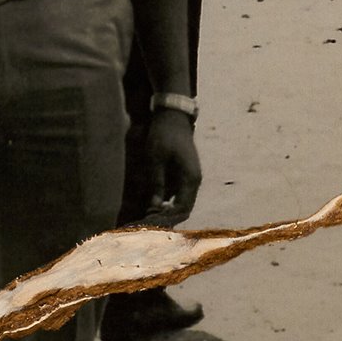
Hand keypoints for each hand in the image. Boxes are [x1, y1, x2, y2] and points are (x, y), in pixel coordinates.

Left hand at [140, 110, 201, 227]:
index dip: (168, 219)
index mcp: (191, 178)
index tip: (150, 222)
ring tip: (148, 216)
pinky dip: (168, 202)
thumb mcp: (155, 159)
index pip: (183, 208)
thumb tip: (155, 207)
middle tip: (147, 222)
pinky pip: (179, 195)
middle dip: (168, 218)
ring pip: (182, 203)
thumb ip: (157, 183)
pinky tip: (153, 204)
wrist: (173, 118)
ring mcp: (190, 178)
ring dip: (167, 211)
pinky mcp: (185, 175)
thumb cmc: (164, 136)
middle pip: (184, 208)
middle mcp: (194, 181)